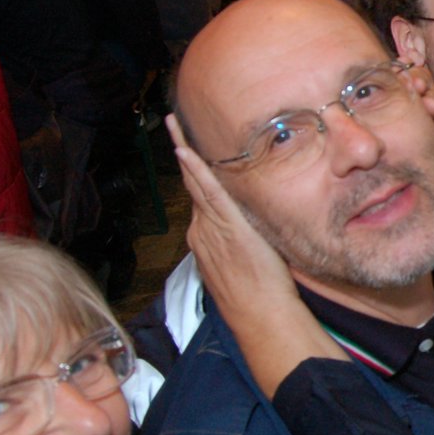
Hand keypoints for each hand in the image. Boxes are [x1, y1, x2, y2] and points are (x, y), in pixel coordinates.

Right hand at [164, 116, 345, 391]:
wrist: (259, 313)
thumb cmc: (261, 291)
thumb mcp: (249, 255)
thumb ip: (247, 234)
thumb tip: (256, 219)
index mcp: (208, 234)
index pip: (200, 193)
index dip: (193, 168)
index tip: (187, 144)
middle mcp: (203, 228)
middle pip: (192, 183)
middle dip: (182, 151)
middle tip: (172, 121)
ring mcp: (210, 228)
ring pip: (196, 184)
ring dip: (186, 152)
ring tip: (175, 124)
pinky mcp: (224, 228)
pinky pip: (208, 194)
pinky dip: (196, 173)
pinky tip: (187, 152)